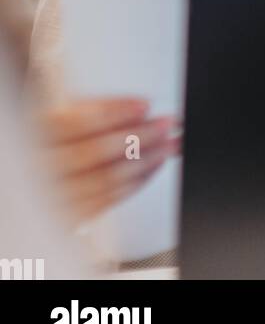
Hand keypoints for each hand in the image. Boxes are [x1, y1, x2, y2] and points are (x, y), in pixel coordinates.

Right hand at [38, 96, 180, 222]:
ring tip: (167, 145)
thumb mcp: (72, 112)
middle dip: (138, 136)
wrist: (38, 177)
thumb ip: (104, 106)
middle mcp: (42, 167)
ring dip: (144, 161)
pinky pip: (109, 201)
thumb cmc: (57, 139)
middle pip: (96, 152)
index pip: (79, 122)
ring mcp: (54, 195)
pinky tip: (152, 167)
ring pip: (105, 179)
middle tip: (165, 125)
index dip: (116, 113)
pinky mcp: (70, 217)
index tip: (145, 106)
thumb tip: (140, 107)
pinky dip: (137, 182)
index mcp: (39, 133)